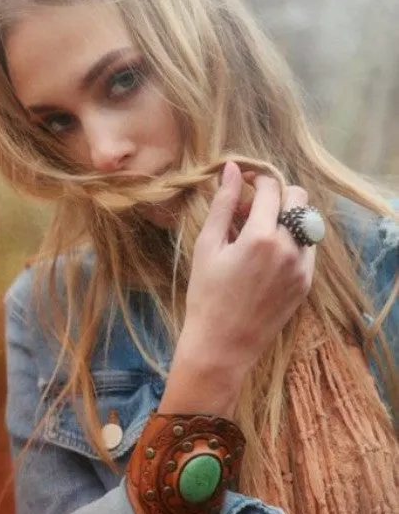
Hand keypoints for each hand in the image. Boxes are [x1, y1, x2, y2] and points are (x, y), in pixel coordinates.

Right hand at [177, 161, 315, 381]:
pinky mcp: (306, 282)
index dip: (258, 178)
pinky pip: (307, 247)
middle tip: (251, 209)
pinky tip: (267, 254)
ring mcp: (302, 267)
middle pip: (298, 198)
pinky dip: (292, 240)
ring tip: (257, 233)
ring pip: (307, 222)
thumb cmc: (206, 295)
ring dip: (286, 217)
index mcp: (261, 237)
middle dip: (277, 194)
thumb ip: (222, 204)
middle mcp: (289, 249)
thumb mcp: (208, 246)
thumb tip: (231, 169)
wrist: (223, 344)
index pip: (272, 188)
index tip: (245, 182)